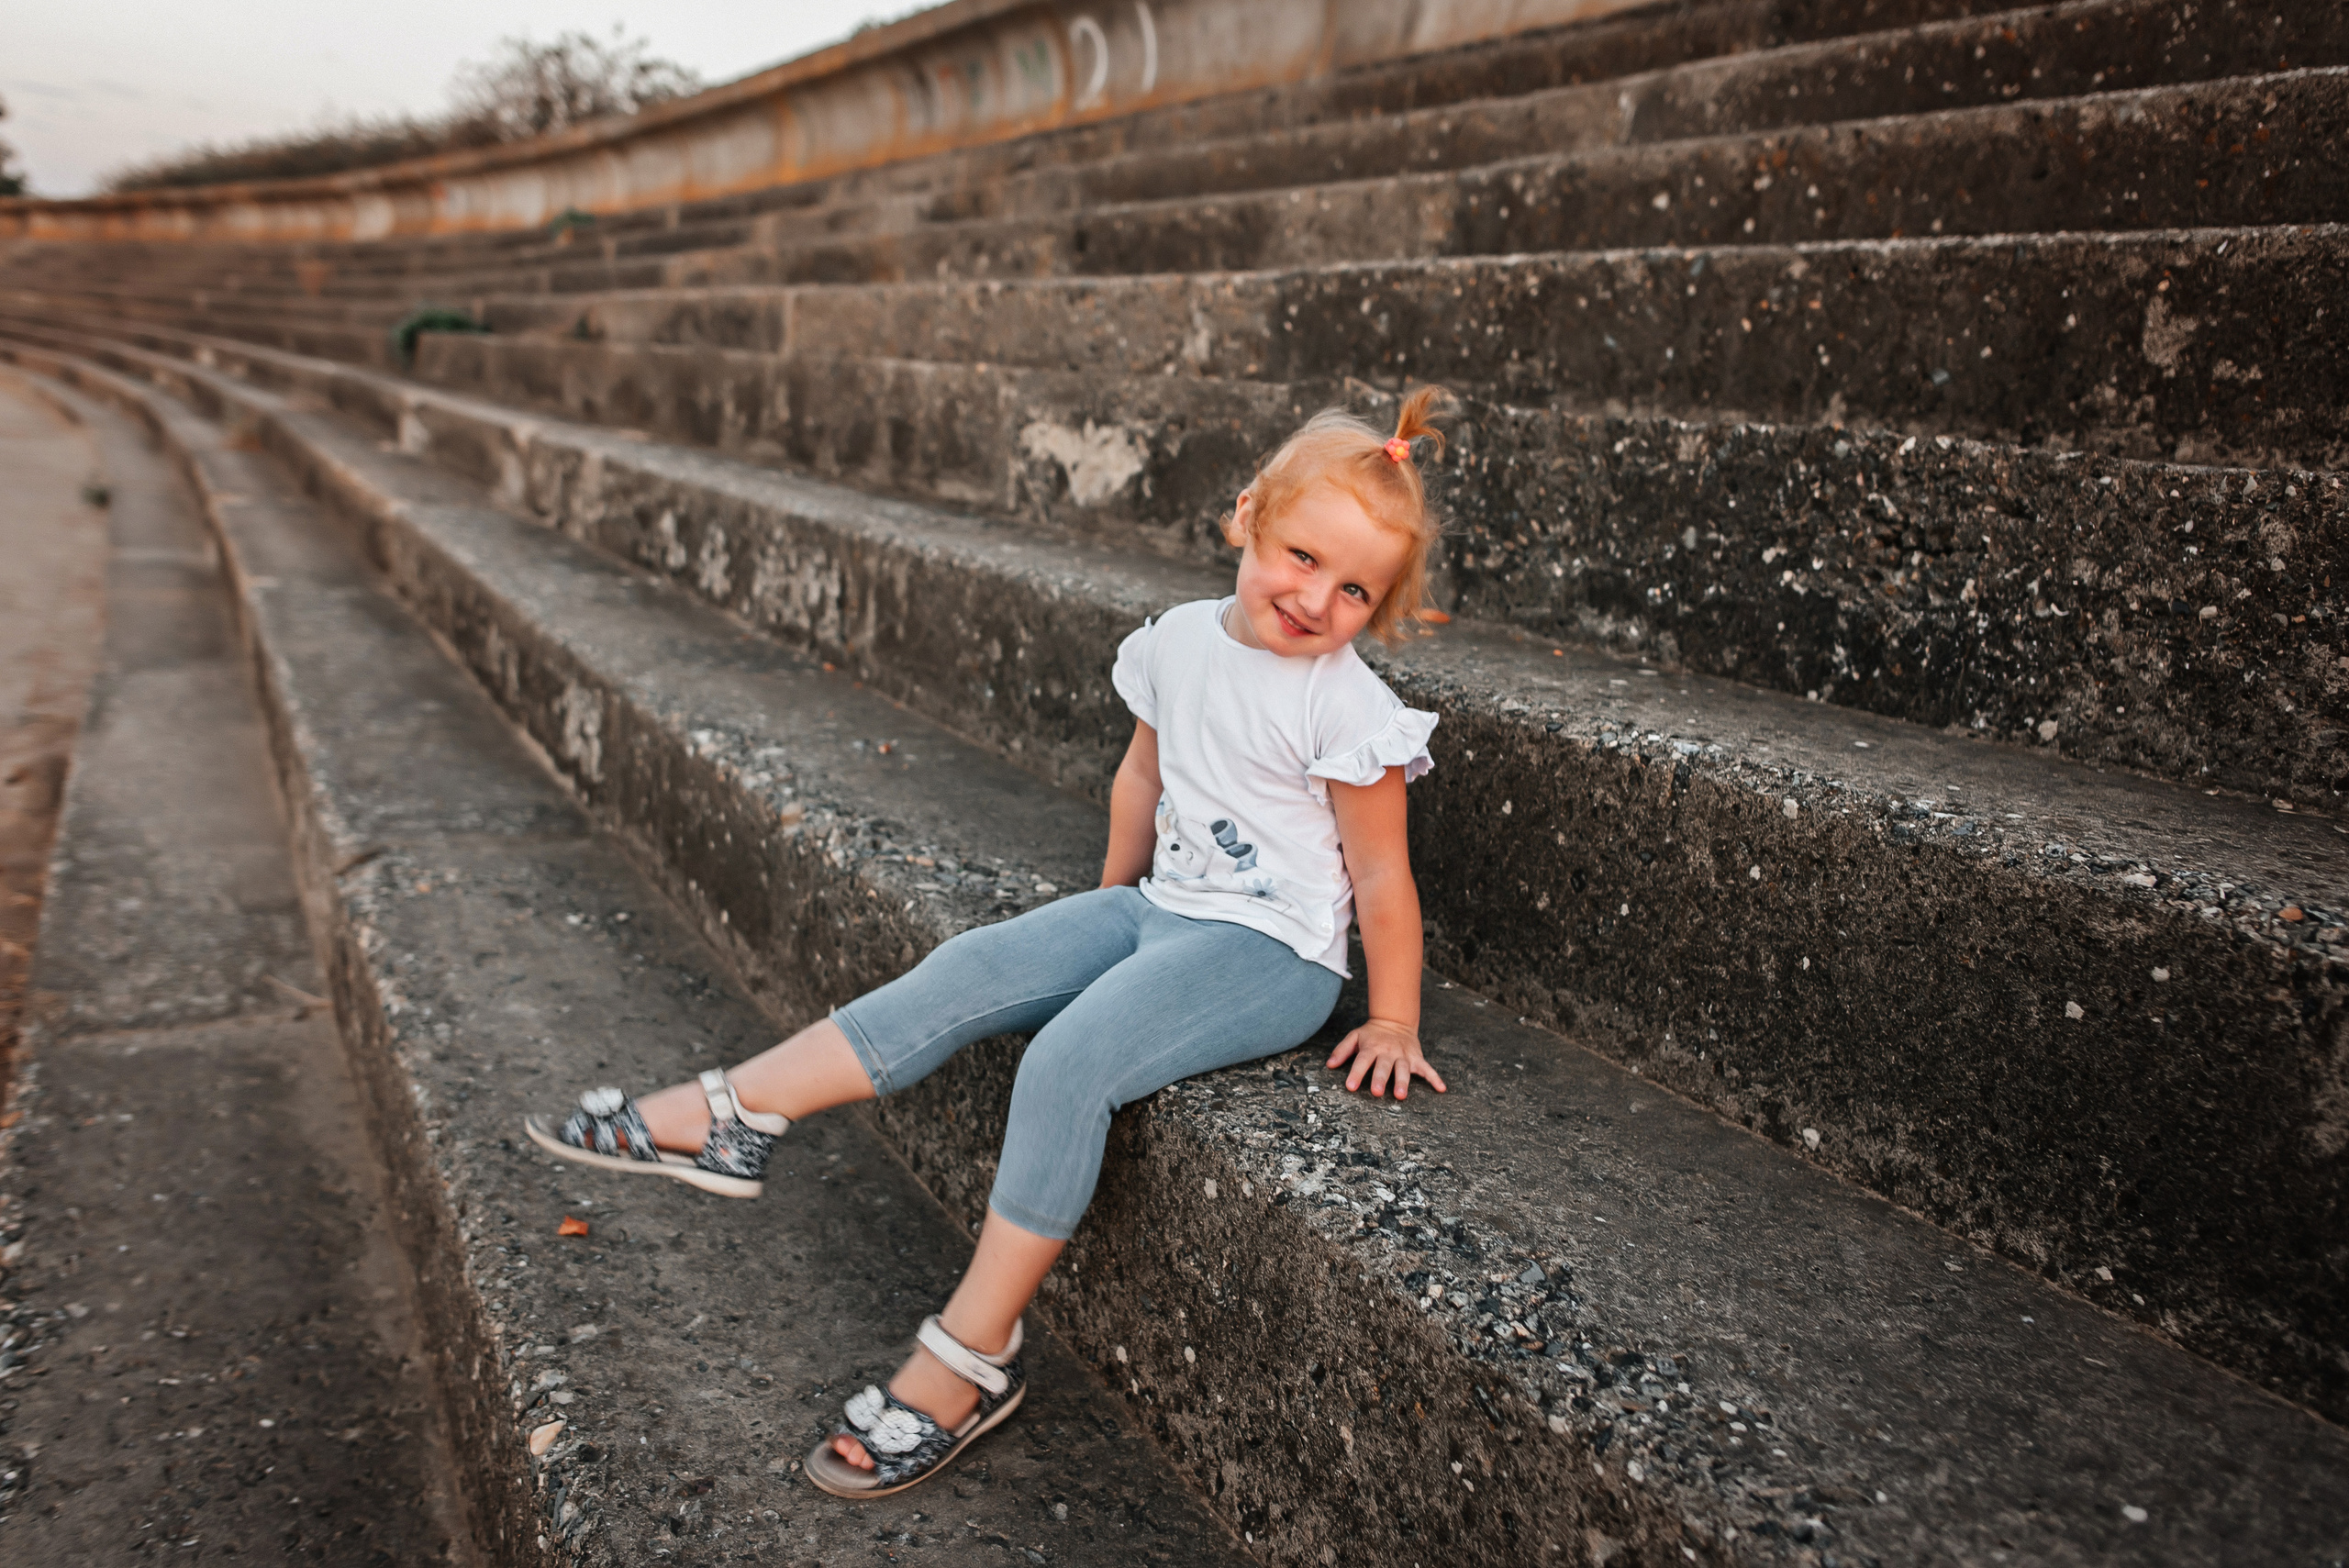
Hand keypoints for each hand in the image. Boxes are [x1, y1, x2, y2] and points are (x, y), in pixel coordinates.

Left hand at [1326, 1018, 1446, 1099]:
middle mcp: (1388, 1052)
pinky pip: (1427, 1068)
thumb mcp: (1354, 1036)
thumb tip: (1329, 1065)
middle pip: (1384, 1066)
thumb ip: (1342, 1050)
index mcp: (1372, 1047)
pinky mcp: (1416, 1058)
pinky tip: (1441, 1089)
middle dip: (1381, 1079)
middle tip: (1377, 1092)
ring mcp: (1404, 1055)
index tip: (1351, 1086)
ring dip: (1403, 1081)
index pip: (1362, 1061)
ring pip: (1404, 1069)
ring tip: (1401, 1095)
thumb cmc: (1372, 1034)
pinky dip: (1435, 1078)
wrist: (1395, 1021)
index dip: (1356, 1073)